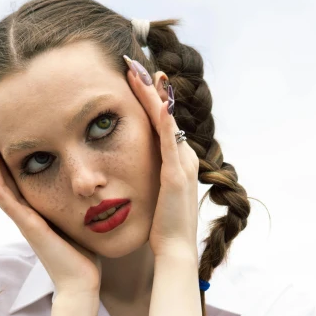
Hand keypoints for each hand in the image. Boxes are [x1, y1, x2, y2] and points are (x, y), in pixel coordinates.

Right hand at [0, 133, 101, 294]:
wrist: (80, 283)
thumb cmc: (82, 256)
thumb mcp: (76, 223)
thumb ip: (73, 209)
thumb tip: (85, 192)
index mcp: (37, 214)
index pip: (17, 183)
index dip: (9, 162)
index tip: (6, 140)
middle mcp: (27, 217)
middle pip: (4, 182)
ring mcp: (26, 223)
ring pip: (2, 190)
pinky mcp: (30, 229)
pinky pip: (9, 204)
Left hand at [124, 57, 199, 259]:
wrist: (175, 252)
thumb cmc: (161, 230)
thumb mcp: (154, 198)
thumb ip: (148, 181)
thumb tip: (132, 173)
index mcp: (177, 163)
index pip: (162, 123)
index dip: (149, 100)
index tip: (132, 80)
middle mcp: (183, 158)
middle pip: (165, 114)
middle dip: (149, 88)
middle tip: (132, 64)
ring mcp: (181, 164)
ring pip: (165, 119)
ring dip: (152, 93)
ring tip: (136, 70)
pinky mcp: (175, 174)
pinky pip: (167, 138)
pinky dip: (161, 115)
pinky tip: (153, 96)